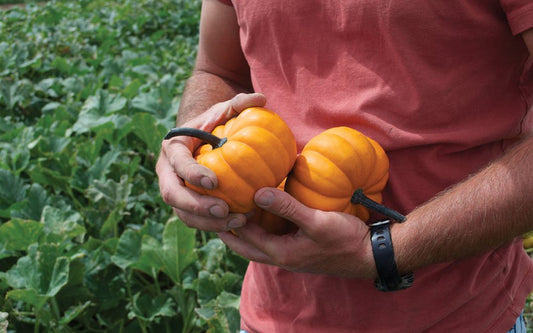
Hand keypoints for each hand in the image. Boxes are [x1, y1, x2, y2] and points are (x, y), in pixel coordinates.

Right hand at [156, 93, 266, 231]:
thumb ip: (239, 103)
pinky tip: (240, 225)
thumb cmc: (215, 124)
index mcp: (173, 148)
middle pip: (172, 195)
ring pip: (184, 214)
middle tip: (224, 209)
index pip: (177, 163)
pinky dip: (215, 226)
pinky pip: (197, 221)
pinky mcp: (187, 206)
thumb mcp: (225, 111)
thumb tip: (261, 98)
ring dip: (208, 222)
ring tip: (238, 221)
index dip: (192, 173)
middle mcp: (168, 173)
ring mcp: (176, 191)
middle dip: (196, 206)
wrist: (202, 140)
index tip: (214, 181)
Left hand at [218, 187, 377, 278]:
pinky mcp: (298, 249)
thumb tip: (258, 193)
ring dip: (244, 229)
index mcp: (280, 253)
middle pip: (244, 246)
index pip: (245, 235)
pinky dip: (262, 227)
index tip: (219, 199)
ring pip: (257, 244)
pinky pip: (272, 238)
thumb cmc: (344, 238)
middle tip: (216, 210)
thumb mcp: (316, 221)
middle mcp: (281, 257)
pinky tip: (264, 210)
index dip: (230, 218)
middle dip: (229, 231)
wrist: (369, 254)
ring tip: (234, 209)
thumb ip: (287, 207)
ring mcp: (289, 254)